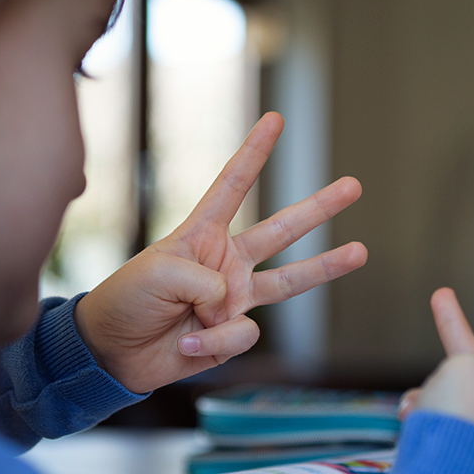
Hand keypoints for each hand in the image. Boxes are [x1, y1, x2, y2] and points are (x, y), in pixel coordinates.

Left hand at [74, 113, 367, 393]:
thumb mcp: (159, 272)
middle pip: (281, 230)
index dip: (254, 154)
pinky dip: (215, 341)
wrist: (113, 353)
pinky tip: (189, 343)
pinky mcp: (234, 335)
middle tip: (354, 185)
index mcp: (202, 235)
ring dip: (326, 266)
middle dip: (319, 207)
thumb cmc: (127, 300)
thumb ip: (207, 281)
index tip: (275, 120)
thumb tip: (236, 306)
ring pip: (290, 280)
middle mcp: (227, 263)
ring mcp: (235, 299)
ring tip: (360, 251)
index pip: (232, 187)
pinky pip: (243, 333)